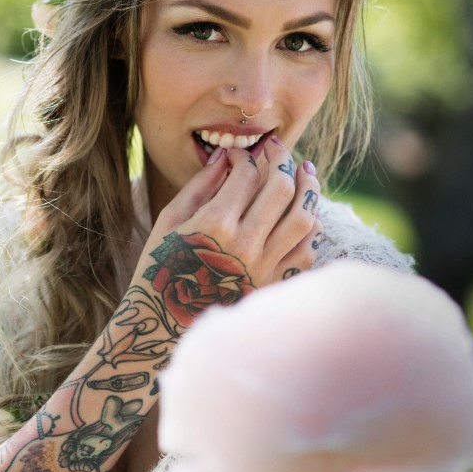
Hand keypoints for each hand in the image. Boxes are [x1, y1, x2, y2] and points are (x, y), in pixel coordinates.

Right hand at [136, 138, 321, 318]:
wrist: (165, 322)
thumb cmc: (162, 266)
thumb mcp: (170, 220)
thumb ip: (200, 185)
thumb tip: (226, 157)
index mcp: (214, 225)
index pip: (246, 174)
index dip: (245, 157)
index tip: (239, 155)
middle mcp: (244, 245)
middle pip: (281, 189)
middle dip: (282, 160)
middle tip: (278, 149)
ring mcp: (263, 268)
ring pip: (303, 219)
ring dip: (309, 189)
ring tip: (306, 172)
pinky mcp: (272, 286)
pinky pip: (305, 252)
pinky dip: (310, 228)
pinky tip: (305, 213)